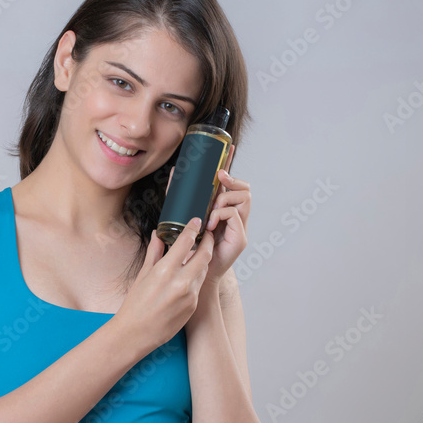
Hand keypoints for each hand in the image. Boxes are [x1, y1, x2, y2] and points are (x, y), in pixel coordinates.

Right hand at [114, 215, 213, 353]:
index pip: (185, 242)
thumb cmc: (135, 304)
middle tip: (206, 235)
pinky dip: (195, 278)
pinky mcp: (193, 306)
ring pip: (203, 271)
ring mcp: (189, 295)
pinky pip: (198, 287)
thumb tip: (158, 235)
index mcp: (165, 271)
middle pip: (204, 255)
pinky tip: (188, 276)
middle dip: (207, 243)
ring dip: (202, 261)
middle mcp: (180, 282)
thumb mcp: (143, 275)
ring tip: (197, 254)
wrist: (136, 333)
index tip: (196, 221)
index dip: (193, 229)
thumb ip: (154, 253)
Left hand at [164, 161, 250, 290]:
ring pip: (243, 198)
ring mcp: (240, 227)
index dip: (232, 164)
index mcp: (222, 208)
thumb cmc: (189, 247)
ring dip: (225, 199)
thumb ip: (181, 196)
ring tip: (210, 209)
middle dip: (232, 179)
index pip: (232, 182)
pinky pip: (235, 215)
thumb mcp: (184, 215)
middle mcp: (235, 215)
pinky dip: (221, 215)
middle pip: (244, 187)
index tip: (229, 146)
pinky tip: (210, 224)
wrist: (194, 276)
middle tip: (219, 178)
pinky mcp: (240, 239)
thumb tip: (177, 171)